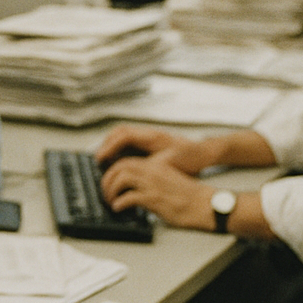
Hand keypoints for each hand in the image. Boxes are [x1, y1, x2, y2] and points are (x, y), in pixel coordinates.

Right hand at [95, 125, 212, 175]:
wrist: (203, 153)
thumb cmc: (190, 158)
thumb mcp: (169, 165)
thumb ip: (148, 167)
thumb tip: (131, 171)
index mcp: (152, 137)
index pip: (124, 136)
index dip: (109, 147)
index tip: (101, 158)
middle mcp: (149, 134)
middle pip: (119, 131)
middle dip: (106, 144)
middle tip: (99, 159)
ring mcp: (149, 137)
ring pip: (123, 135)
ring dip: (112, 146)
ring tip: (106, 160)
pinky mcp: (150, 143)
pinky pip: (129, 142)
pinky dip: (120, 149)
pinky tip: (119, 161)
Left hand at [100, 154, 213, 229]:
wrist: (205, 204)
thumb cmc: (188, 196)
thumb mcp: (167, 180)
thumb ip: (151, 179)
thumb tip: (133, 187)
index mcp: (155, 166)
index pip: (125, 162)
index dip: (112, 171)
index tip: (108, 182)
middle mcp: (152, 172)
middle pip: (119, 168)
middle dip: (107, 181)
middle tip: (106, 193)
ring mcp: (152, 184)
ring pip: (120, 179)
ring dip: (111, 191)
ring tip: (111, 202)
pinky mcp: (154, 199)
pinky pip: (128, 197)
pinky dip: (119, 203)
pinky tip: (120, 209)